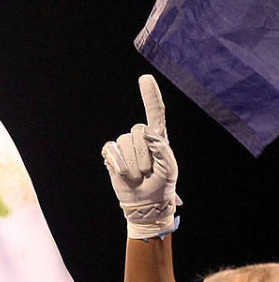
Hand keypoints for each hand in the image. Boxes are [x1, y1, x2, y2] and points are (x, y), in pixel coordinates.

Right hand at [102, 75, 179, 238]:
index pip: (155, 112)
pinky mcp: (111, 155)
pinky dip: (118, 162)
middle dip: (144, 155)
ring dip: (133, 165)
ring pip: (124, 143)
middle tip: (149, 173)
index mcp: (158, 137)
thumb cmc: (162, 185)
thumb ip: (163, 150)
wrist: (146, 203)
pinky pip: (111, 150)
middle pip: (138, 131)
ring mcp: (124, 146)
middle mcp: (140, 137)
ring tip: (139, 177)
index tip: (144, 78)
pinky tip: (124, 173)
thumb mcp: (171, 168)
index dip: (150, 95)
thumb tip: (147, 134)